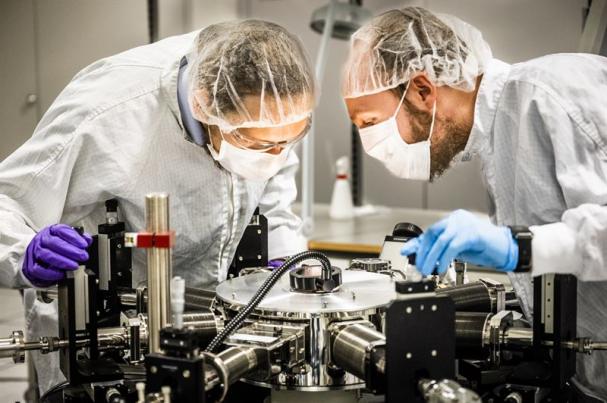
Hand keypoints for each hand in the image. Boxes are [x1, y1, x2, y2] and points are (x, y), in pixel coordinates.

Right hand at [22, 224, 92, 286]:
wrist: (35, 253)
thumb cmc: (54, 246)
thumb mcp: (66, 239)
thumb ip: (78, 238)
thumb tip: (87, 240)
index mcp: (51, 231)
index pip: (61, 230)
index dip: (74, 237)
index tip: (84, 244)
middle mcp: (42, 240)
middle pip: (54, 243)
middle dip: (71, 251)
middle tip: (83, 256)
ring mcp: (35, 252)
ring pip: (47, 255)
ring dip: (63, 262)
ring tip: (75, 266)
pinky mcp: (30, 265)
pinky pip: (38, 269)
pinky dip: (51, 273)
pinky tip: (62, 274)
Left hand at [400, 210, 517, 275]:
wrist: (507, 248)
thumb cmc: (483, 248)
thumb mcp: (456, 249)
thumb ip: (439, 249)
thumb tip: (421, 256)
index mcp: (452, 220)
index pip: (430, 231)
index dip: (416, 243)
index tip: (406, 252)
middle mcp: (456, 219)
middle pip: (432, 233)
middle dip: (423, 252)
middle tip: (419, 266)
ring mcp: (464, 224)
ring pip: (440, 240)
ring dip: (431, 257)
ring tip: (428, 270)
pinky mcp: (472, 233)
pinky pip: (452, 246)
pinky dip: (444, 258)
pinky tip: (441, 267)